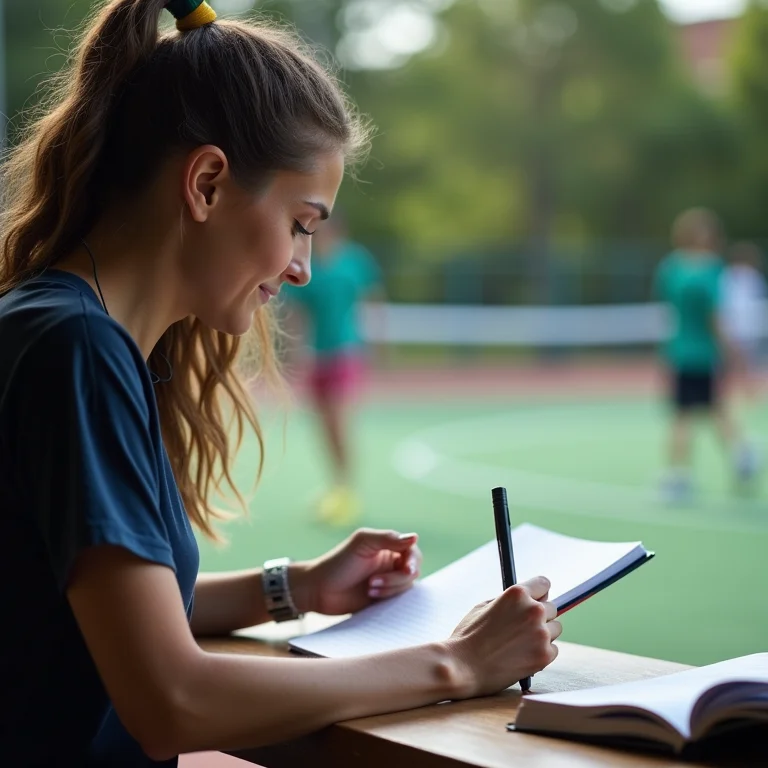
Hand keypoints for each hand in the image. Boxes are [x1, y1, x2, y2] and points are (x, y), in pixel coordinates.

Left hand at [298, 528, 421, 615]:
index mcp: (387, 547)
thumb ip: (388, 538)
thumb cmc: (337, 562)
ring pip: (406, 588)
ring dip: (390, 589)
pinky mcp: (382, 601)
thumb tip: (415, 537)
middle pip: (412, 571)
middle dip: (396, 579)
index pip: (412, 552)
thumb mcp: (362, 543)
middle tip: (373, 583)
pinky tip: (373, 598)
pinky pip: (398, 602)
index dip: (413, 561)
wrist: (318, 590)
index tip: (407, 569)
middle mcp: (389, 564)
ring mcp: (387, 583)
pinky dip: (389, 600)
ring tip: (369, 590)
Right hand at [443, 576, 561, 698]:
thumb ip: (509, 601)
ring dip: (543, 633)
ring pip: (555, 628)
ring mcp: (541, 633)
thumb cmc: (469, 636)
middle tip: (524, 626)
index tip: (538, 598)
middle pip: (552, 607)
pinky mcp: (544, 655)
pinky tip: (523, 655)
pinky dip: (542, 652)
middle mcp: (533, 610)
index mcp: (517, 594)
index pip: (543, 584)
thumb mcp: (484, 606)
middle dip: (540, 615)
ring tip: (522, 642)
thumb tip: (528, 599)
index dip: (539, 592)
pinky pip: (553, 649)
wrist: (463, 667)